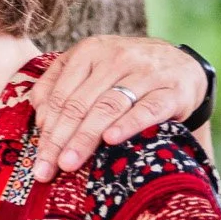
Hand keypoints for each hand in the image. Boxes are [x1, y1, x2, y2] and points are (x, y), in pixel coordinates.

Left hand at [28, 36, 207, 180]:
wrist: (182, 65)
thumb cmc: (125, 72)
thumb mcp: (90, 67)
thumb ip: (57, 85)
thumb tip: (39, 118)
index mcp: (89, 51)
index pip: (61, 95)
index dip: (47, 129)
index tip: (38, 158)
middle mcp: (116, 58)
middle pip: (80, 104)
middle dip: (60, 139)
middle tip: (47, 168)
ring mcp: (146, 72)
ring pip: (108, 107)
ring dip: (85, 138)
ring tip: (69, 163)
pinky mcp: (173, 90)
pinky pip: (148, 109)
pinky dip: (128, 125)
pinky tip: (111, 140)